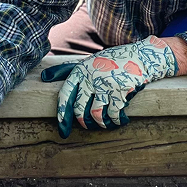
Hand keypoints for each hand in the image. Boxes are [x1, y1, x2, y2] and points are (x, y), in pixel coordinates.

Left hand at [56, 36, 177, 136]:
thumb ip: (67, 70)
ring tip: (106, 124)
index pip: (65, 95)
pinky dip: (116, 121)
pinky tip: (120, 120)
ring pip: (96, 115)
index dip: (62, 114)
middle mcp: (91, 77)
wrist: (142, 56)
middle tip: (88, 126)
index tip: (62, 129)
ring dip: (101, 124)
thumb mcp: (89, 61)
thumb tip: (43, 77)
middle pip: (80, 109)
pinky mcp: (120, 91)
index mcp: (81, 70)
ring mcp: (106, 84)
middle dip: (83, 123)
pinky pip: (113, 114)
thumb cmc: (113, 61)